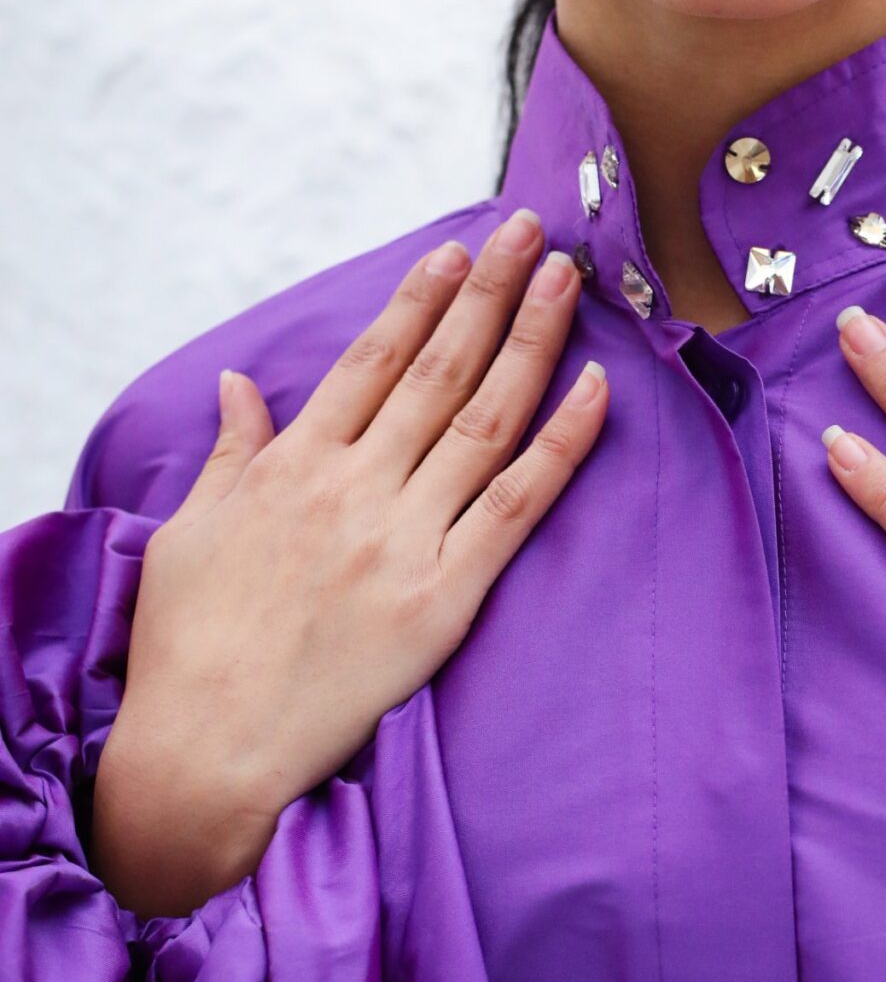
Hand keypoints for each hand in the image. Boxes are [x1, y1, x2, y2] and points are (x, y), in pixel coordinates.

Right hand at [92, 209, 607, 920]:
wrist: (210, 746)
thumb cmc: (191, 645)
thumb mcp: (191, 531)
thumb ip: (230, 454)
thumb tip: (239, 388)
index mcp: (294, 465)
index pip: (372, 361)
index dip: (421, 301)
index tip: (459, 253)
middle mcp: (355, 488)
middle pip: (440, 371)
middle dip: (491, 294)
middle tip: (533, 234)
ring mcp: (405, 539)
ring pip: (485, 419)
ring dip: (532, 342)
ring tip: (567, 282)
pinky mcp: (446, 596)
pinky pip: (518, 504)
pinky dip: (562, 443)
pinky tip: (598, 389)